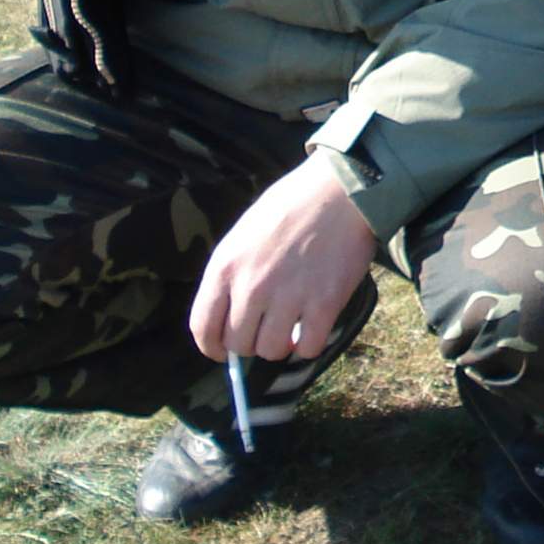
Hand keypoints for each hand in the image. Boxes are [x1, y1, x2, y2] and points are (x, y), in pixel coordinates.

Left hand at [189, 156, 379, 362]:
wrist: (339, 190)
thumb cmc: (291, 206)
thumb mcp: (244, 234)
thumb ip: (234, 274)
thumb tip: (232, 317)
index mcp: (225, 267)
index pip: (203, 327)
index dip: (213, 348)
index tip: (224, 352)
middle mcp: (252, 286)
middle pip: (239, 344)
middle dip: (251, 345)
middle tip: (266, 331)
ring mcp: (288, 296)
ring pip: (272, 350)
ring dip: (281, 346)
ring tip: (291, 330)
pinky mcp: (324, 303)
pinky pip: (309, 347)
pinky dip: (309, 346)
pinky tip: (313, 330)